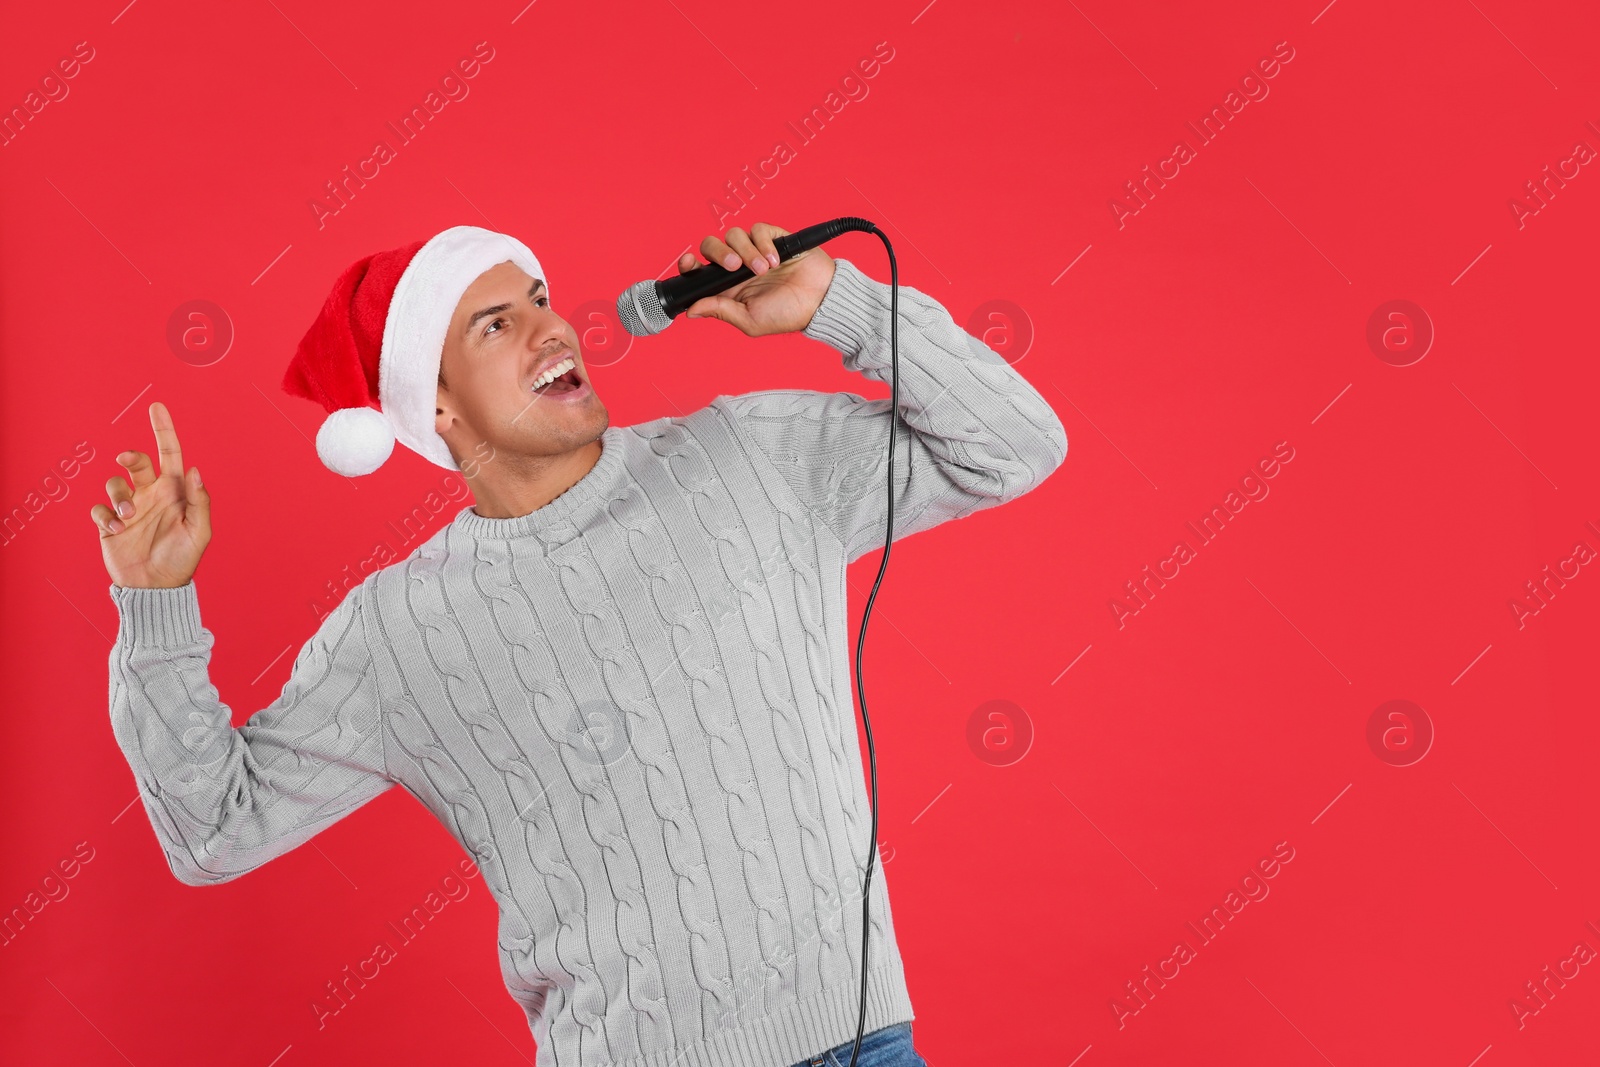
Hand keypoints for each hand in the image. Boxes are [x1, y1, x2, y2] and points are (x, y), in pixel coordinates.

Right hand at [90, 402, 211, 588]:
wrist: (156, 587)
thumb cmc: (182, 559)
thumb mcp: (199, 531)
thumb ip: (199, 501)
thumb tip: (195, 470)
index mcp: (174, 492)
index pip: (169, 454)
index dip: (164, 430)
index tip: (157, 407)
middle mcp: (150, 495)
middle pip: (136, 461)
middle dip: (130, 455)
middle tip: (126, 459)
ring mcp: (129, 508)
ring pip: (114, 482)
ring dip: (118, 494)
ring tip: (128, 517)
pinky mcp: (110, 523)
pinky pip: (100, 507)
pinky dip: (105, 515)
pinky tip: (116, 529)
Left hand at [681, 222, 835, 336]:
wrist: (819, 300)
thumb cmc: (786, 315)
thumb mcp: (749, 320)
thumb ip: (720, 311)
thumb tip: (691, 311)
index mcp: (728, 287)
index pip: (700, 270)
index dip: (689, 264)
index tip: (688, 262)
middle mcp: (738, 267)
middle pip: (712, 247)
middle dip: (719, 253)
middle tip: (735, 267)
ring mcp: (754, 250)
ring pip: (734, 235)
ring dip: (748, 252)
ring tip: (765, 270)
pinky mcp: (772, 238)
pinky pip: (757, 229)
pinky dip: (764, 243)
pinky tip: (776, 260)